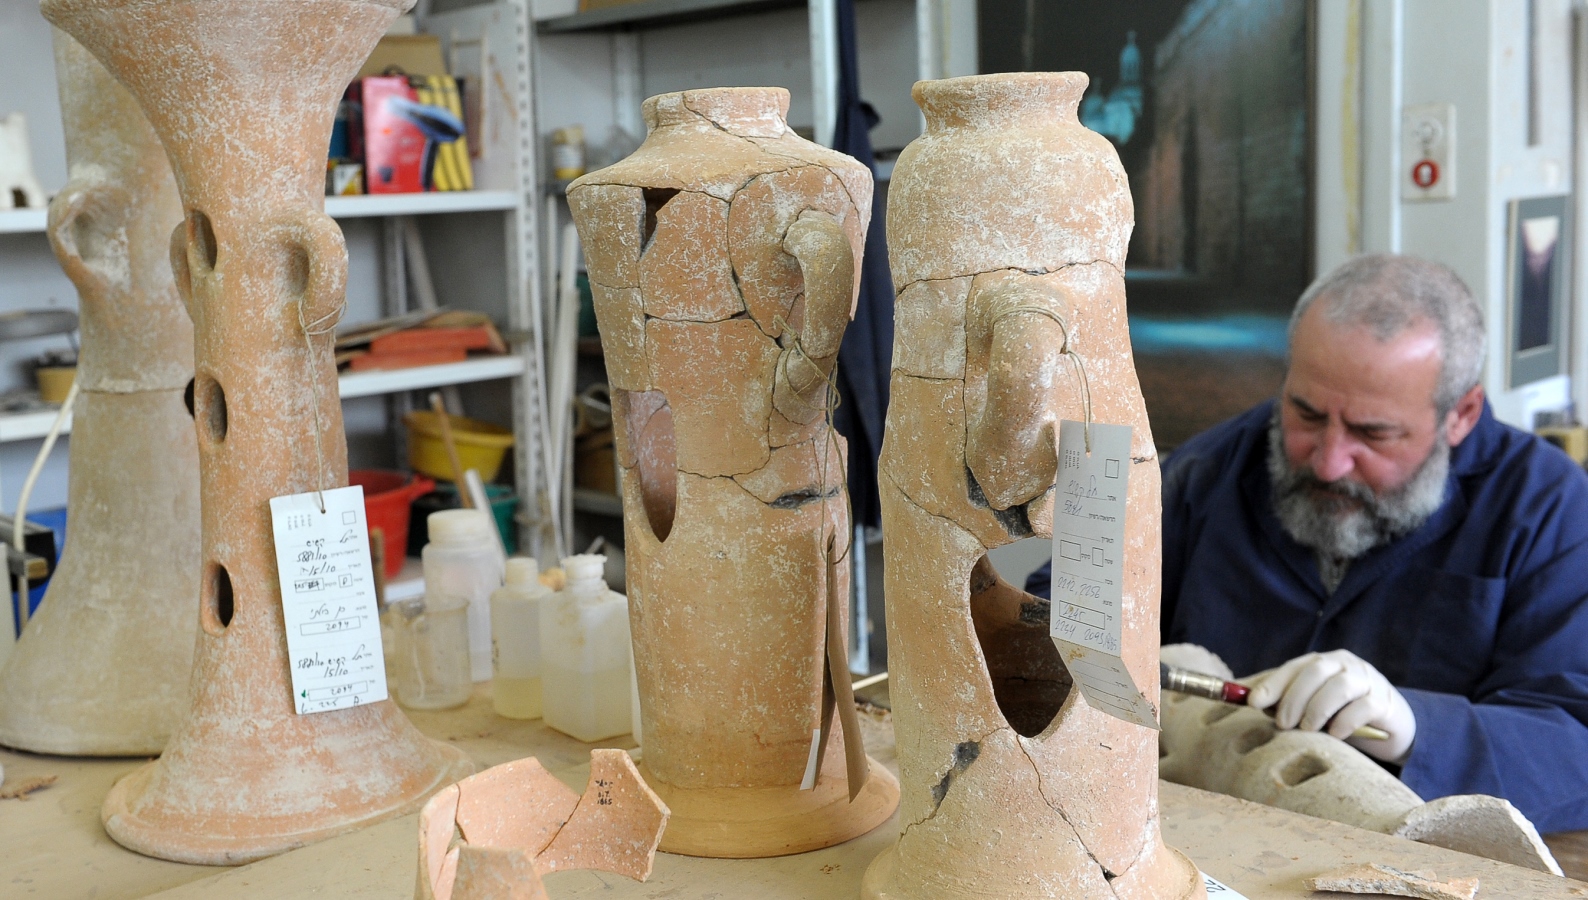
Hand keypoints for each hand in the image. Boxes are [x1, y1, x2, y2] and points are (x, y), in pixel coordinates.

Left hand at [1247, 650, 1416, 762]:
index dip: (1272, 683)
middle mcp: (1345, 665)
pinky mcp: (1385, 701)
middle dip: (1294, 698)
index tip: (1253, 702)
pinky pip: (1364, 707)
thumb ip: (1282, 699)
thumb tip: (1242, 698)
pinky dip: (1345, 721)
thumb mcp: (1310, 704)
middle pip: (1316, 671)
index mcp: (1323, 662)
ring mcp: (1368, 680)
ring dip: (1318, 709)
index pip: (1294, 667)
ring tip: (1308, 729)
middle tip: (1283, 723)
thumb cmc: (1341, 713)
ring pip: (1340, 686)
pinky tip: (1336, 735)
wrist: (1391, 725)